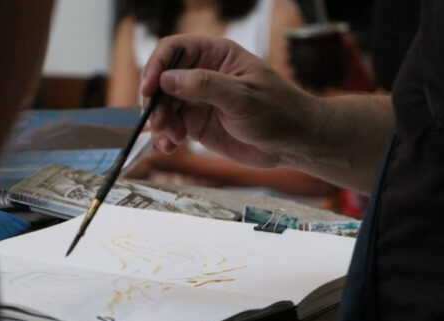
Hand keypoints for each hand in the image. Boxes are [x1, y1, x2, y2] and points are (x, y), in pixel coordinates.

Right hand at [142, 35, 320, 168]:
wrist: (293, 142)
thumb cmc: (278, 111)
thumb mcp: (243, 97)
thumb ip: (205, 86)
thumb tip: (168, 79)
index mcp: (217, 55)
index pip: (175, 50)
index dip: (157, 66)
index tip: (150, 88)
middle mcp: (203, 74)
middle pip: (163, 80)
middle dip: (156, 102)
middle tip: (160, 124)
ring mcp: (199, 100)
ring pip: (164, 106)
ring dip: (160, 123)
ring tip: (169, 140)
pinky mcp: (198, 124)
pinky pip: (172, 126)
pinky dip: (166, 137)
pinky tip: (169, 148)